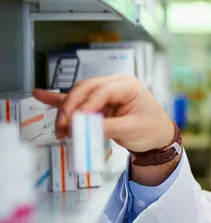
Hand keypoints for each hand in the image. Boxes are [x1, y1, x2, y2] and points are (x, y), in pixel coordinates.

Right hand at [33, 75, 173, 152]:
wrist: (158, 137)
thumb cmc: (151, 129)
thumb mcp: (132, 129)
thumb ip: (106, 127)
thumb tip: (82, 127)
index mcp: (127, 86)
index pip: (101, 91)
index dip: (86, 106)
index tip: (76, 122)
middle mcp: (114, 85)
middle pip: (85, 89)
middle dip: (71, 108)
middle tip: (64, 127)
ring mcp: (104, 93)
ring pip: (77, 96)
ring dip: (66, 111)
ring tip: (59, 129)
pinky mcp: (98, 104)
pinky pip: (77, 100)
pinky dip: (59, 100)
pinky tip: (40, 95)